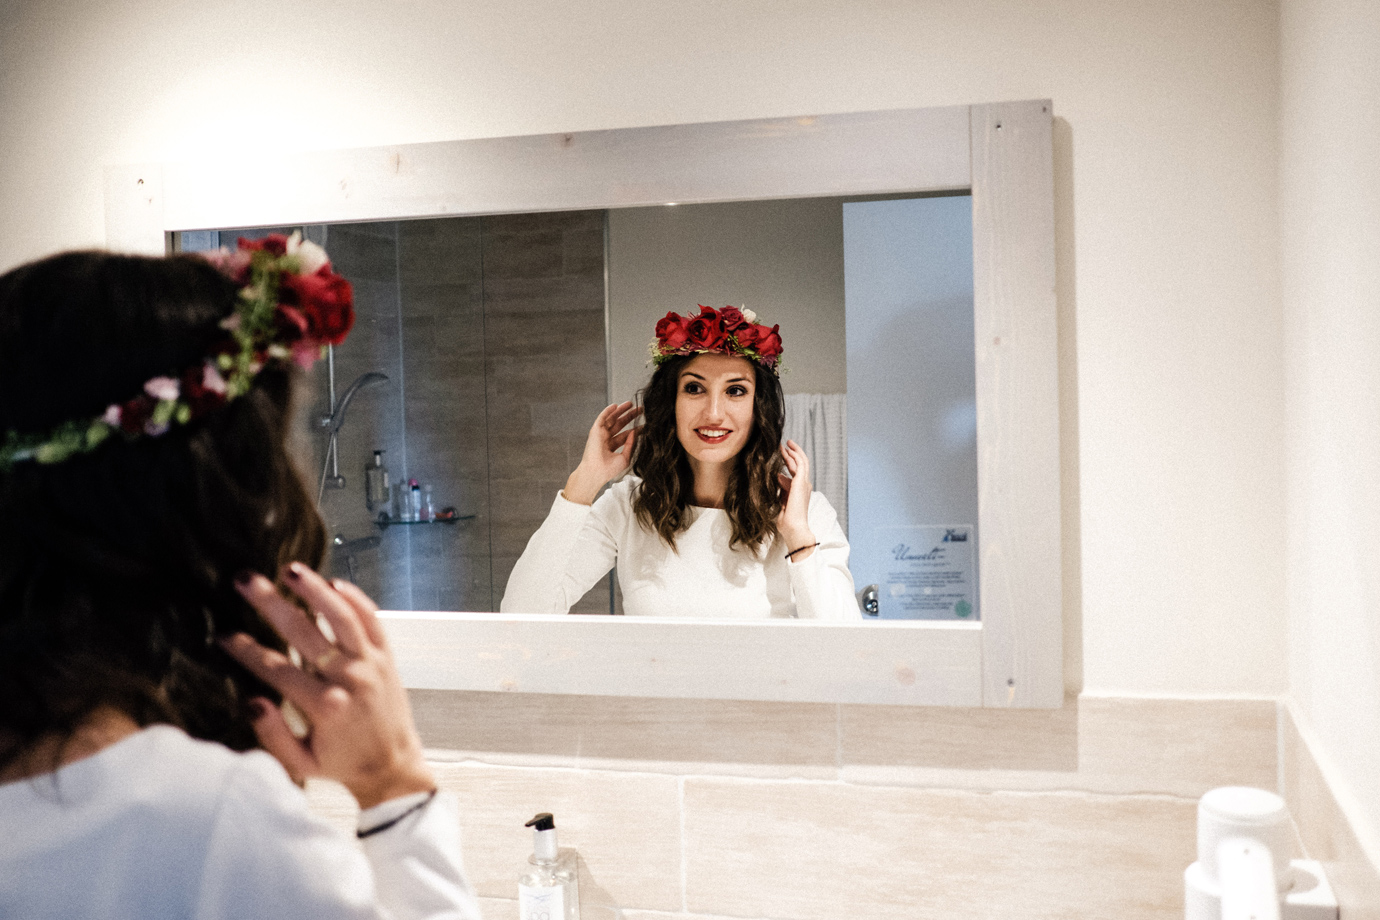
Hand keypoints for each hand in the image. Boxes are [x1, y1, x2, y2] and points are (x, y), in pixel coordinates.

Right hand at [221, 563, 434, 808]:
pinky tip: (333, 582)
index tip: (224, 636)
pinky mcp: (386, 656)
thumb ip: (273, 735)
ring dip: (315, 589)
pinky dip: (355, 598)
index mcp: (325, 706)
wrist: (392, 766)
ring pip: (342, 617)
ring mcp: (371, 664)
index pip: (276, 669)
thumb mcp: (301, 764)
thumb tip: (252, 702)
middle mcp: (349, 679)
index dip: (247, 651)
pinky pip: (372, 619)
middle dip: (271, 604)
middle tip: (246, 580)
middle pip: (304, 632)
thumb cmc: (341, 764)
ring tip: (291, 569)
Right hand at [564, 401, 641, 504]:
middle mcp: (606, 439)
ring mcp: (600, 434)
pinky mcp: (595, 431)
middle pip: (620, 425)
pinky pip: (601, 418)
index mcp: (613, 447)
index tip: (645, 425)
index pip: (626, 435)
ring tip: (631, 403)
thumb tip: (635, 432)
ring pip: (611, 419)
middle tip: (640, 410)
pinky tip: (615, 405)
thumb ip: (630, 445)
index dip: (635, 429)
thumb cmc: (609, 470)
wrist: (596, 472)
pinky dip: (607, 411)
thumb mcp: (625, 458)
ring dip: (620, 411)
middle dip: (629, 416)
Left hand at [776, 440, 816, 560]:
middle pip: (799, 465)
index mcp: (799, 491)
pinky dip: (795, 455)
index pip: (794, 473)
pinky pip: (800, 464)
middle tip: (784, 444)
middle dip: (791, 454)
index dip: (787, 463)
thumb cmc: (787, 521)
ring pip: (801, 462)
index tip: (780, 455)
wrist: (794, 528)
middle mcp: (804, 485)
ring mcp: (804, 483)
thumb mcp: (781, 502)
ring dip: (794, 451)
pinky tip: (788, 449)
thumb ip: (781, 489)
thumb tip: (778, 476)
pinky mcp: (801, 482)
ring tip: (786, 443)